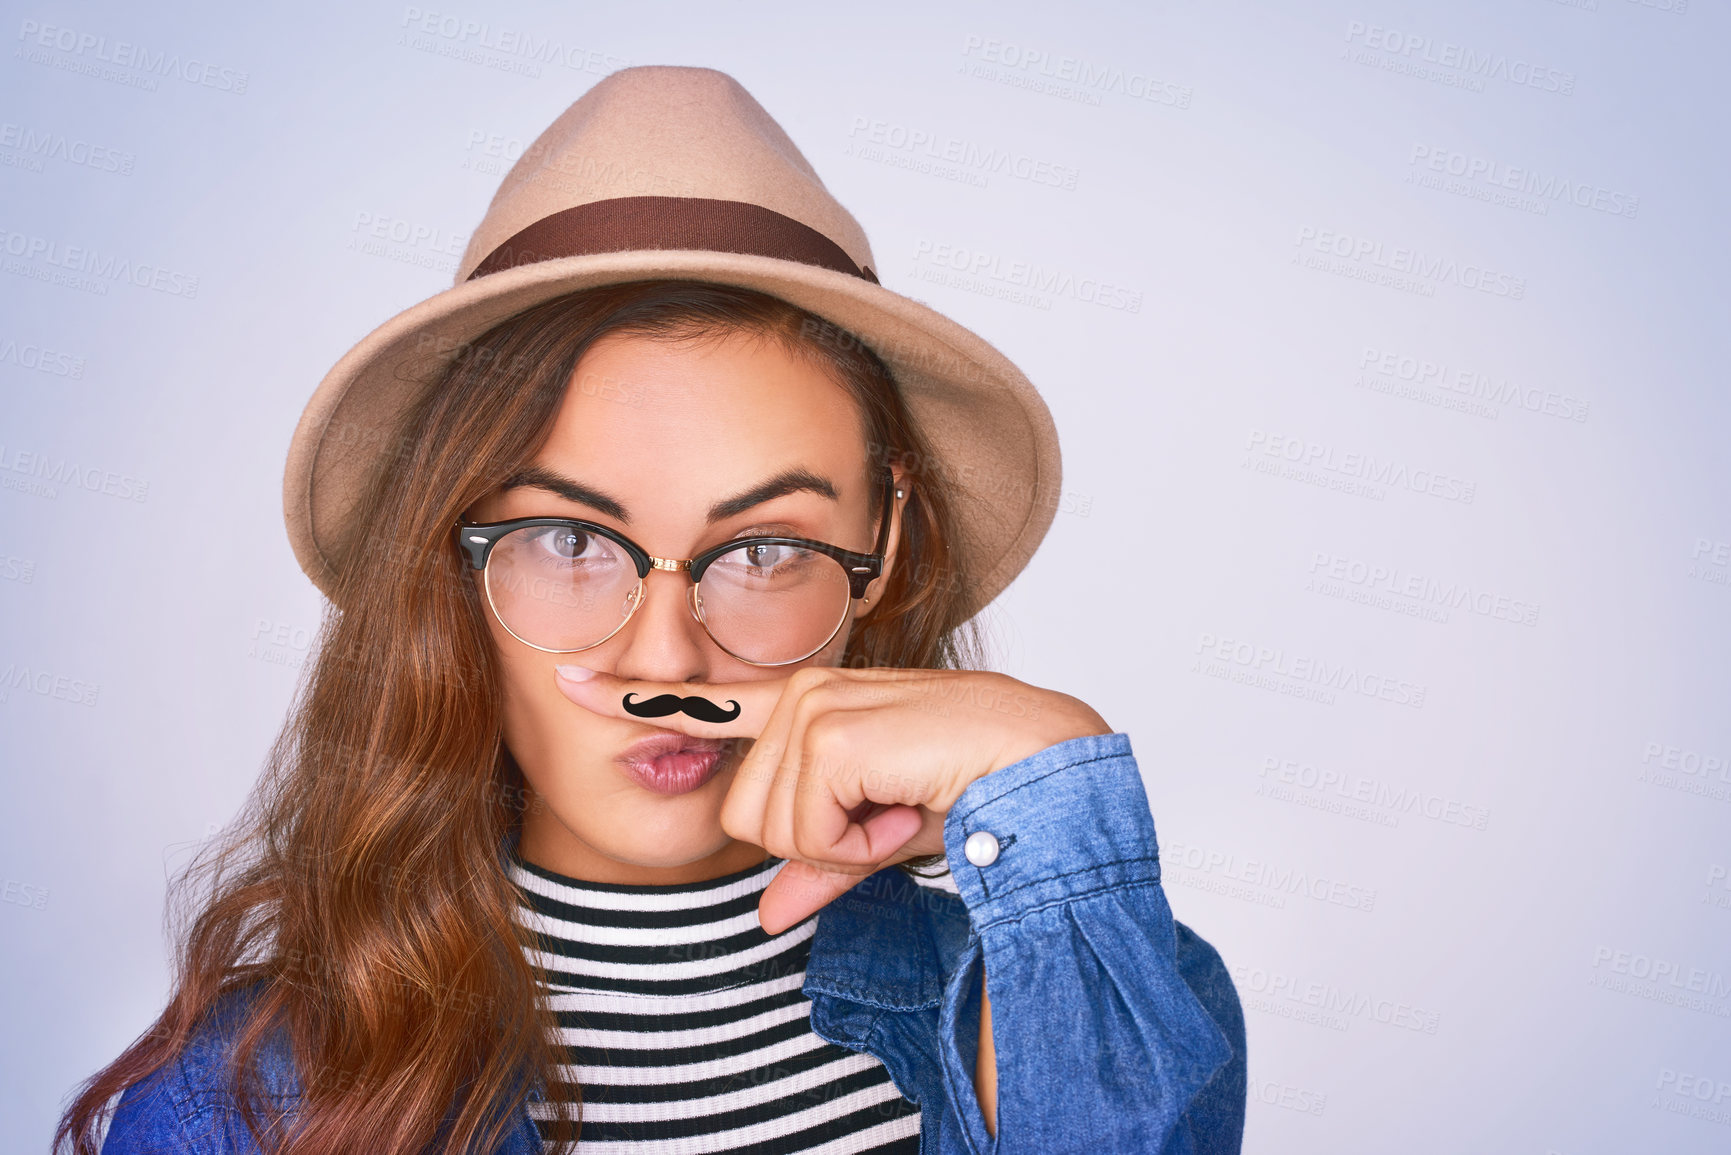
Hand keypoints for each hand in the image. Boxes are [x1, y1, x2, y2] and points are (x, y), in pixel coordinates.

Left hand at [552, 664, 1111, 932]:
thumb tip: (767, 917)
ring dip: (842, 841)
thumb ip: (818, 867)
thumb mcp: (878, 833)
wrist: (1041, 754)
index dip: (634, 697)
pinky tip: (904, 804)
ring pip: (770, 827)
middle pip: (744, 815)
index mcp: (808, 704)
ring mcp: (813, 706)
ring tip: (900, 803)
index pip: (707, 705)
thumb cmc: (972, 779)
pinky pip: (806, 829)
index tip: (571, 683)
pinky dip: (858, 841)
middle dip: (814, 842)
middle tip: (885, 814)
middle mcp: (803, 694)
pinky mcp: (831, 730)